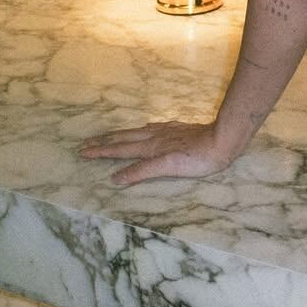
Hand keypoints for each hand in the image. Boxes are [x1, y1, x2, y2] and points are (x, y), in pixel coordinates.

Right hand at [78, 119, 235, 185]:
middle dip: (104, 141)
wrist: (222, 139)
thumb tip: (116, 177)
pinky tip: (145, 129)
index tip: (83, 151)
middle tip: (85, 143)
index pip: (120, 149)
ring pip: (136, 132)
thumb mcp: (168, 167)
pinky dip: (140, 130)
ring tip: (108, 136)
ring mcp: (167, 131)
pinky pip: (152, 128)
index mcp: (151, 147)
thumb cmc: (197, 158)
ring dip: (119, 135)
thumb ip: (142, 171)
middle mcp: (155, 136)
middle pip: (124, 138)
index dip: (101, 151)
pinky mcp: (177, 129)